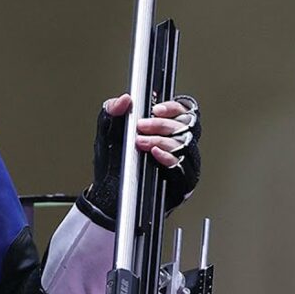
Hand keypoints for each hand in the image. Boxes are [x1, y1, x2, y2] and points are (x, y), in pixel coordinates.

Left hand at [77, 93, 201, 228]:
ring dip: (162, 140)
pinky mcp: (182, 182)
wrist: (109, 193)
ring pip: (186, 146)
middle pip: (187, 126)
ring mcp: (182, 163)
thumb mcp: (108, 132)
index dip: (172, 107)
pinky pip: (184, 168)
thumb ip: (112, 111)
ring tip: (142, 142)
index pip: (183, 110)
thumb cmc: (113, 163)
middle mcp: (178, 144)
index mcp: (165, 128)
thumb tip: (123, 100)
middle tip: (141, 126)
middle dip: (162, 124)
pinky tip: (155, 154)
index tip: (155, 110)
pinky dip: (169, 158)